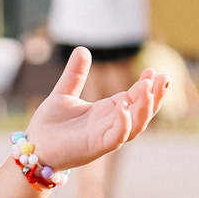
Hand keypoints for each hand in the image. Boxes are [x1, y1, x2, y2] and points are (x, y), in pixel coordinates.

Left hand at [23, 48, 167, 170]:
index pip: (133, 98)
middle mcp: (110, 125)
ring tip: (149, 88)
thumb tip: (82, 49)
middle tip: (165, 78)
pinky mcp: (95, 148)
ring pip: (135, 126)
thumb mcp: (63, 93)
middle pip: (142, 112)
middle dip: (155, 96)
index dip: (145, 85)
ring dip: (145, 108)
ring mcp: (104, 137)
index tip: (152, 70)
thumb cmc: (49, 126)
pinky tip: (124, 108)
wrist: (33, 147)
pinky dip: (123, 124)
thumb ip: (75, 74)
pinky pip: (116, 138)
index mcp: (106, 112)